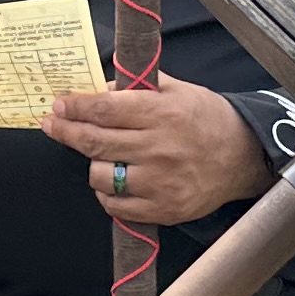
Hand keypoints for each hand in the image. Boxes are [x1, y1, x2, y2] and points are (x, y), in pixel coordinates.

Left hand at [42, 77, 269, 228]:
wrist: (243, 157)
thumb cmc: (207, 119)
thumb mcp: (177, 90)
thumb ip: (137, 87)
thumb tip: (96, 89)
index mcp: (162, 113)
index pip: (104, 109)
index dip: (75, 107)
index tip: (58, 105)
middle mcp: (159, 148)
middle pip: (94, 142)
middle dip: (65, 131)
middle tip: (51, 124)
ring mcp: (160, 182)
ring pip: (101, 175)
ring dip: (92, 163)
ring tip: (101, 155)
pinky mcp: (163, 208)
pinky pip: (116, 204)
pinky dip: (106, 192)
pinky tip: (114, 180)